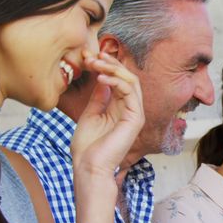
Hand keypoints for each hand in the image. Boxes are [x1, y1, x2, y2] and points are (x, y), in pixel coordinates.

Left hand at [70, 50, 143, 178]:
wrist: (88, 167)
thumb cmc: (87, 146)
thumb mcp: (90, 114)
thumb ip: (99, 97)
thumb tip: (101, 78)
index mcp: (121, 108)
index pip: (120, 80)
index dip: (106, 66)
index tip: (88, 58)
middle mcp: (131, 109)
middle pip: (128, 77)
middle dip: (110, 63)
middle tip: (92, 55)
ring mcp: (135, 114)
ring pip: (131, 81)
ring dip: (113, 68)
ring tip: (95, 64)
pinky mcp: (135, 118)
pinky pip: (130, 92)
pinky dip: (116, 80)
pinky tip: (101, 77)